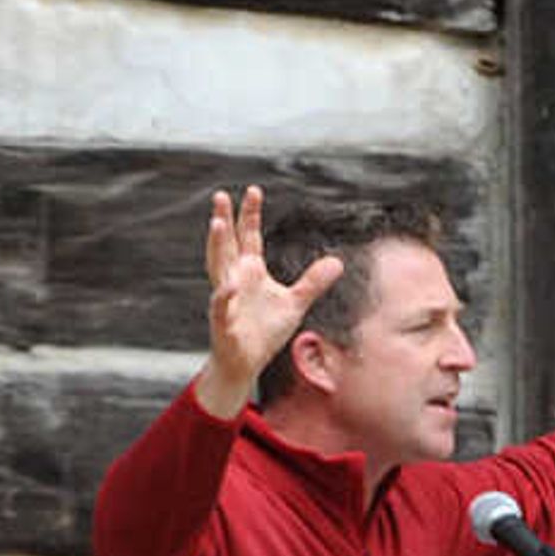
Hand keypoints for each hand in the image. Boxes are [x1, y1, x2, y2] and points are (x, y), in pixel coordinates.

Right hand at [194, 184, 340, 419]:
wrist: (245, 364)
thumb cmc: (264, 333)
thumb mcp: (295, 303)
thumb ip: (313, 281)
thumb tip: (338, 262)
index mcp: (250, 271)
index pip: (248, 237)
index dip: (249, 214)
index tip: (253, 191)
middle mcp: (234, 280)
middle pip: (227, 244)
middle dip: (224, 220)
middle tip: (222, 196)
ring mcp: (227, 299)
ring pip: (218, 268)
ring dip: (216, 246)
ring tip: (217, 223)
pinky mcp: (223, 322)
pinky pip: (222, 305)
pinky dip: (225, 295)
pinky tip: (229, 284)